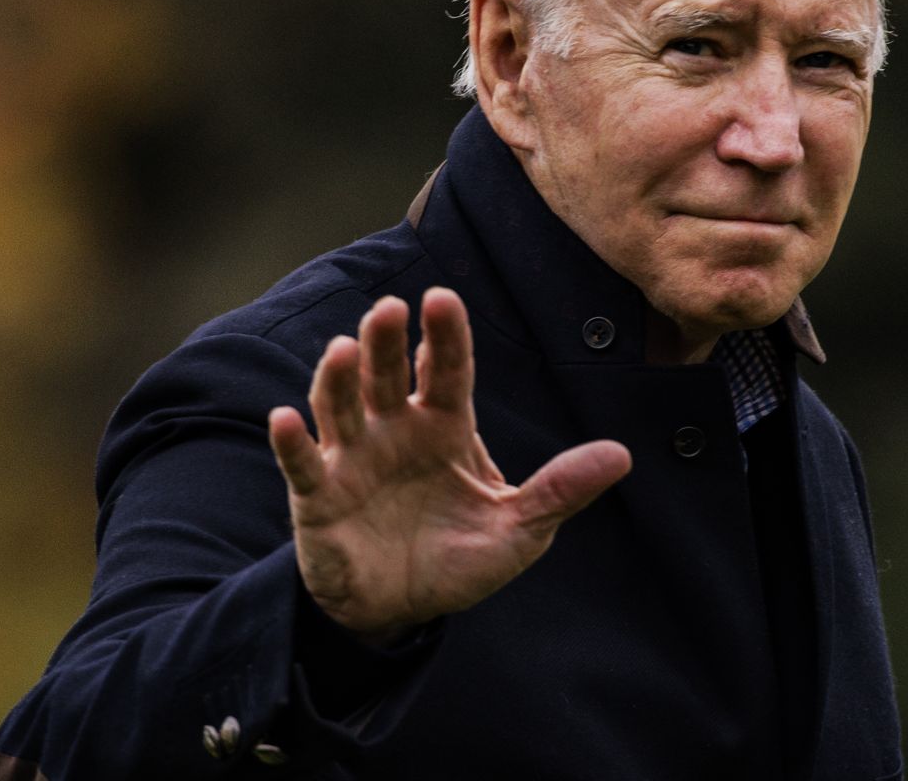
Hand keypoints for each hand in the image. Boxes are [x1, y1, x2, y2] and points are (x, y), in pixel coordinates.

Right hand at [268, 288, 631, 642]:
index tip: (442, 298)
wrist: (400, 609)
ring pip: (340, 405)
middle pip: (387, 374)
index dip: (444, 335)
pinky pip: (303, 464)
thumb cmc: (458, 558)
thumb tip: (622, 455)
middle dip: (386, 342)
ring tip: (343, 349)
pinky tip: (284, 419)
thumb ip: (561, 491)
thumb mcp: (519, 530)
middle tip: (389, 310)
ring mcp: (352, 458)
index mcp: (445, 427)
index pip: (447, 370)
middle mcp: (395, 429)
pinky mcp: (318, 496)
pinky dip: (291, 442)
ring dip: (337, 378)